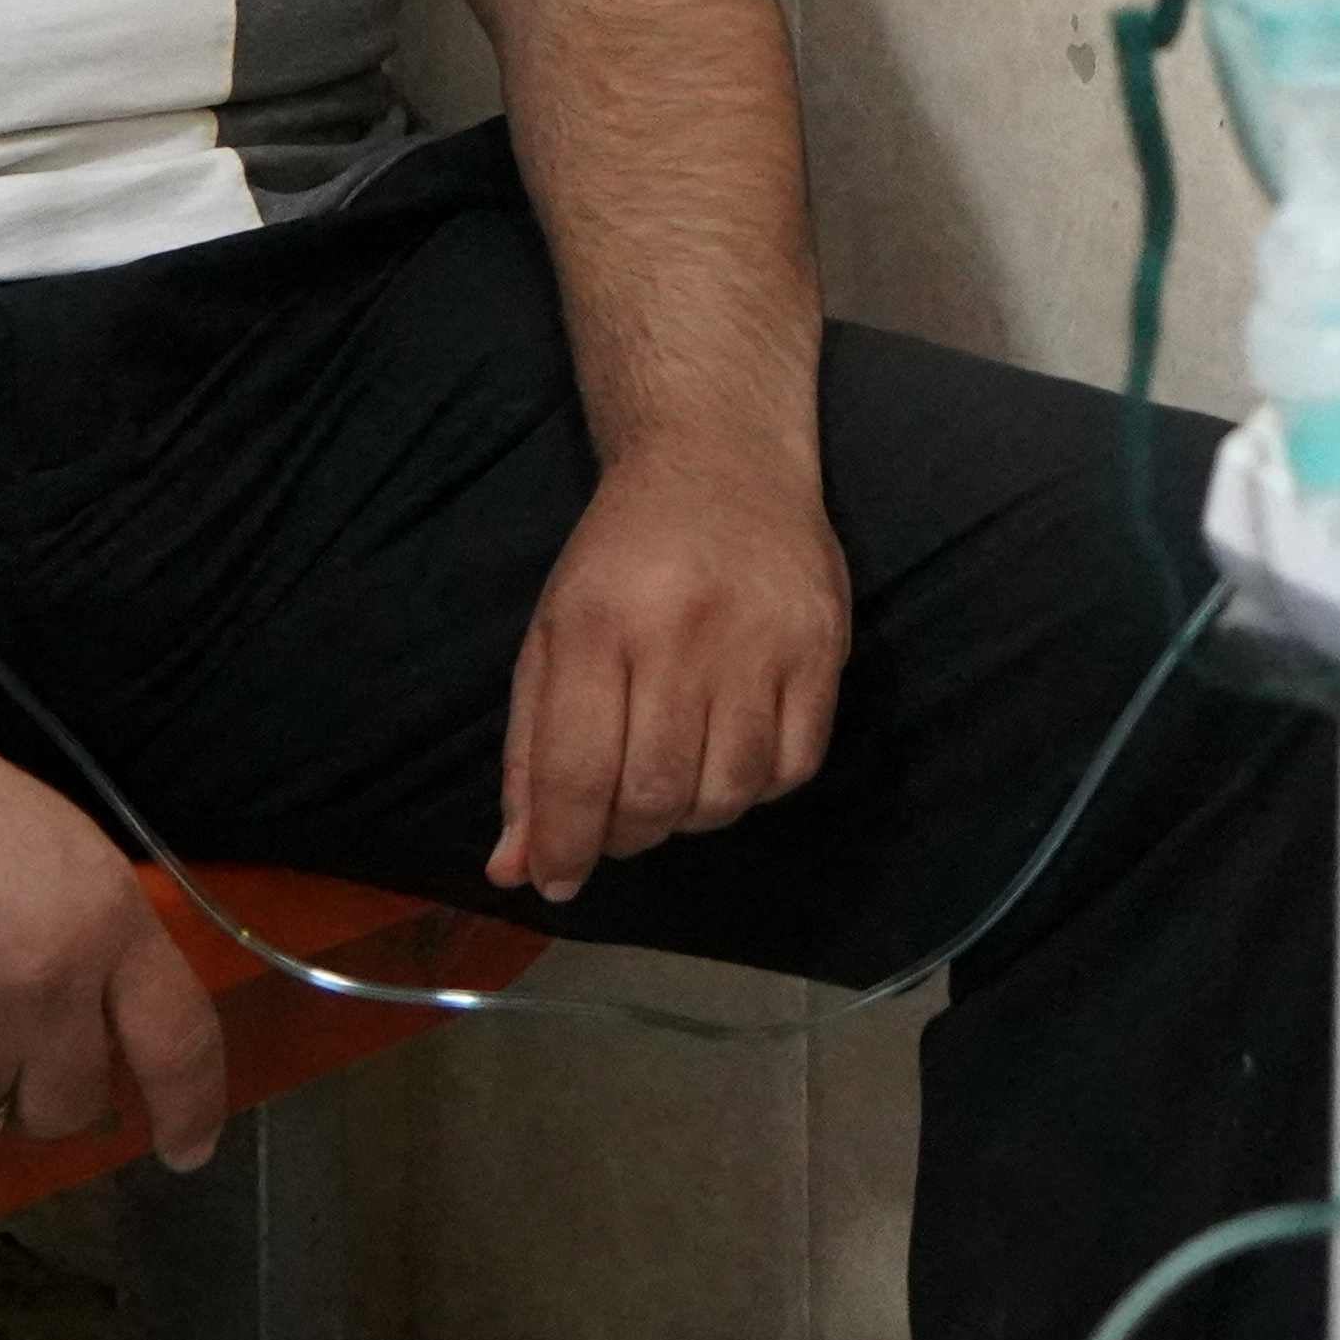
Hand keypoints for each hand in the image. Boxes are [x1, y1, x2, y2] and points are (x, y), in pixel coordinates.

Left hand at [496, 444, 850, 896]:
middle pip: (655, 793)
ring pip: (728, 792)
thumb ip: (531, 756)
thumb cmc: (622, 557)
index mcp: (598, 625)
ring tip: (672, 788)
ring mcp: (764, 639)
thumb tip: (515, 868)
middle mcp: (683, 633)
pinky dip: (756, 788)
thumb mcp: (553, 639)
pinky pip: (794, 766)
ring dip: (691, 817)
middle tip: (617, 825)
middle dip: (626, 836)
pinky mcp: (824, 645)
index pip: (577, 770)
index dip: (563, 845)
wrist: (721, 461)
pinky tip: (730, 757)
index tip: (556, 878)